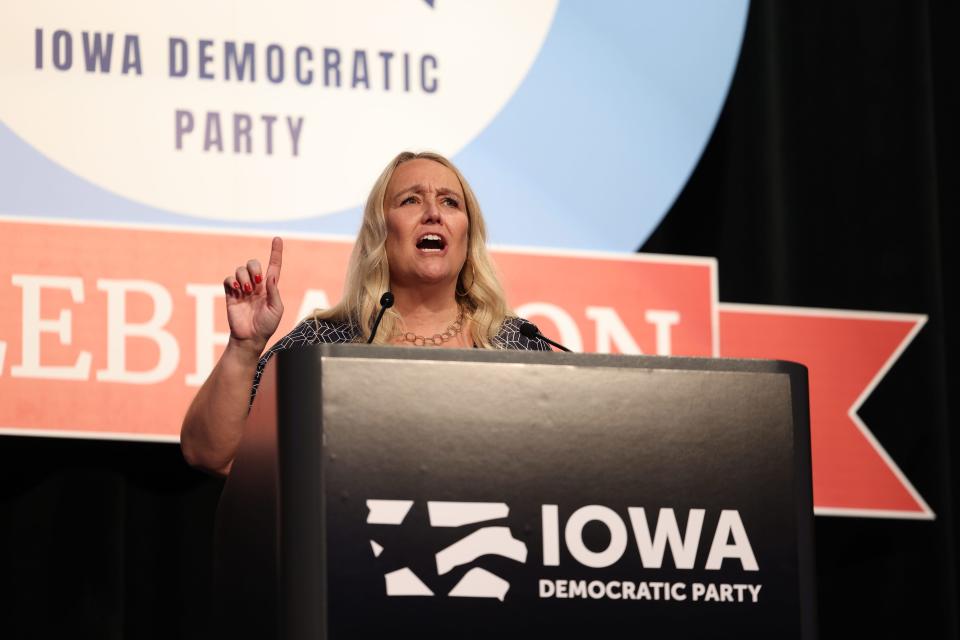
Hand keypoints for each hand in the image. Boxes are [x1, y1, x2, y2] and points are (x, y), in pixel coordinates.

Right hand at [222, 237, 284, 353]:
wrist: (250, 337)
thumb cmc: (267, 325)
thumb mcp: (277, 309)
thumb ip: (274, 292)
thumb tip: (270, 277)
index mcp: (270, 287)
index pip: (273, 266)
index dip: (275, 252)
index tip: (277, 239)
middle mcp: (256, 285)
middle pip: (253, 263)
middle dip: (254, 268)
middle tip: (256, 282)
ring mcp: (243, 288)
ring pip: (240, 269)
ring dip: (244, 277)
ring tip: (246, 291)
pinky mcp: (231, 294)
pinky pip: (228, 278)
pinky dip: (232, 280)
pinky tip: (237, 290)